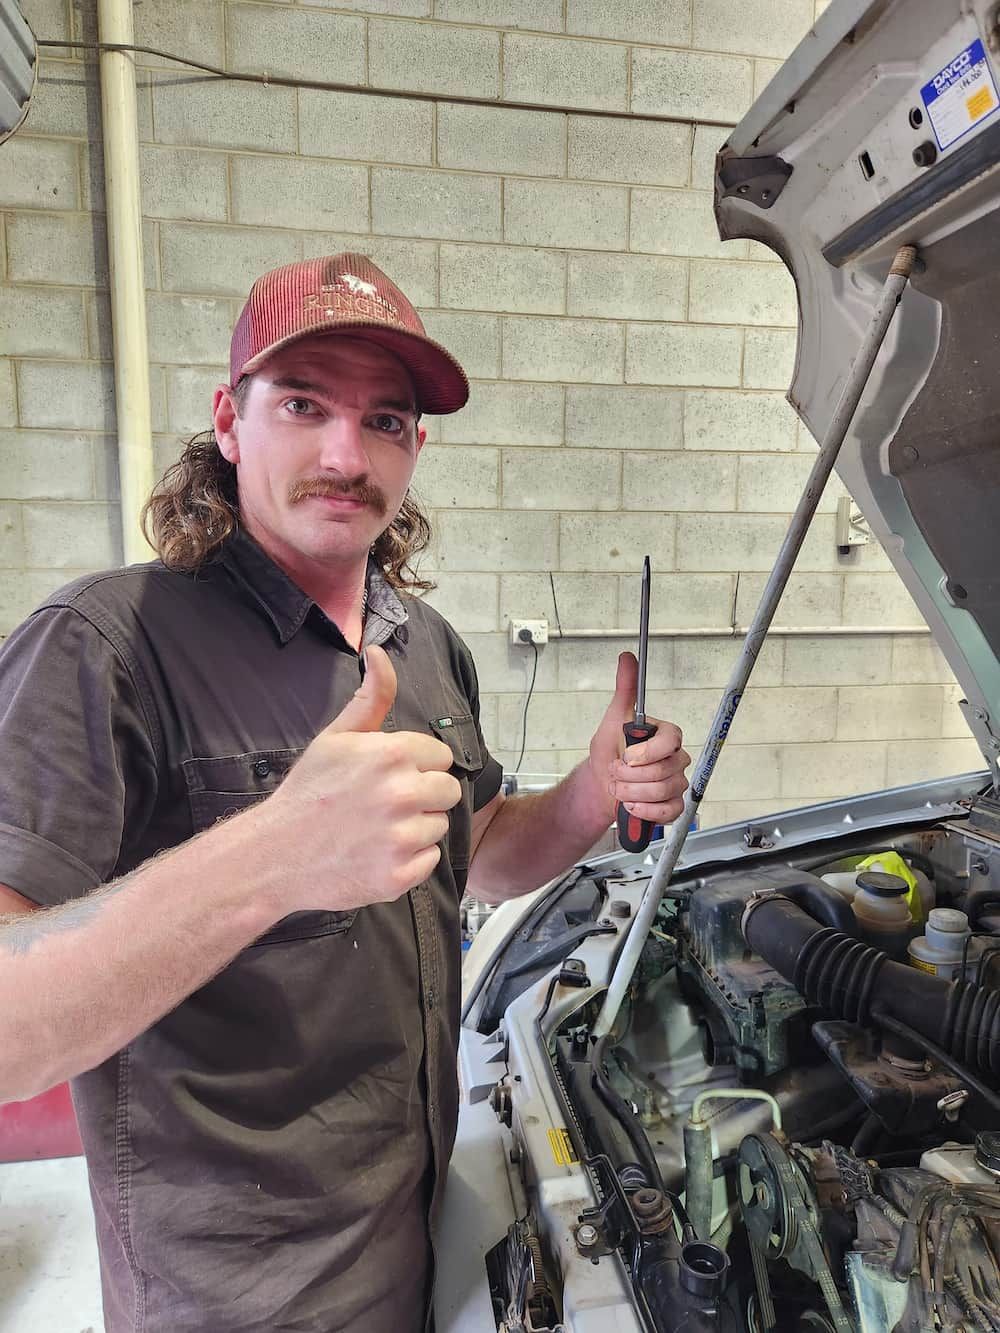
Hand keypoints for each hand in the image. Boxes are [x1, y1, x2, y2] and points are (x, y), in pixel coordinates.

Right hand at [262, 645, 461, 912]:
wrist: (274, 854)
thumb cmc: (307, 793)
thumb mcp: (336, 736)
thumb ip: (370, 697)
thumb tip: (379, 653)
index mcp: (391, 755)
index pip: (440, 756)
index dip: (417, 766)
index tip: (389, 776)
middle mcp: (401, 794)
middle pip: (448, 791)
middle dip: (422, 796)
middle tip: (385, 804)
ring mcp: (401, 837)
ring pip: (439, 826)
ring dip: (415, 829)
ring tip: (377, 829)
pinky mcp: (399, 875)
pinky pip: (429, 861)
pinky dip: (408, 861)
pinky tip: (377, 853)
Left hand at [587, 651, 689, 825]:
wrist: (601, 786)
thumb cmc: (610, 751)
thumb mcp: (613, 719)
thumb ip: (624, 690)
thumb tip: (627, 657)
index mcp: (665, 736)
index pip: (671, 740)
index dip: (648, 753)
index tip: (627, 757)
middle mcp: (675, 758)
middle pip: (665, 770)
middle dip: (631, 776)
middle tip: (615, 772)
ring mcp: (676, 782)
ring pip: (664, 791)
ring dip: (632, 793)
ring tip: (619, 787)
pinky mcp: (673, 805)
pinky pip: (669, 811)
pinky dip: (645, 811)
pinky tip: (632, 805)